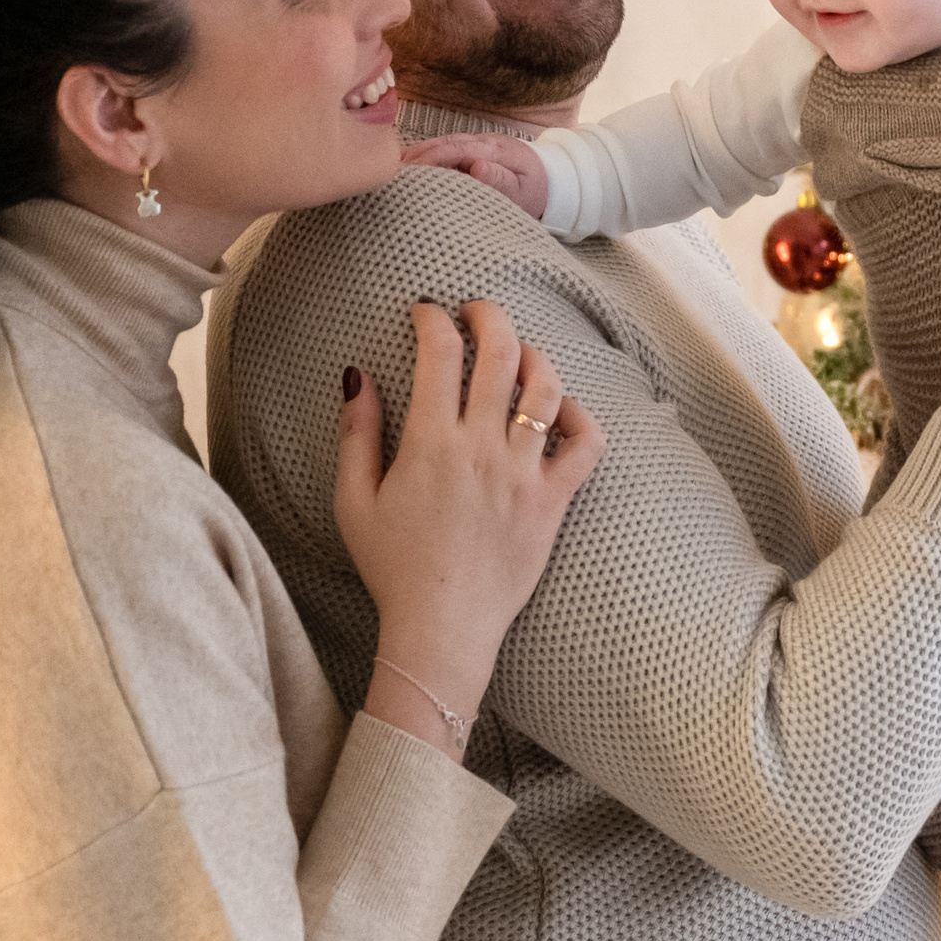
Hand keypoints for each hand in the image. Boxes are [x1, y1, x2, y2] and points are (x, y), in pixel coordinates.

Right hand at [335, 301, 604, 758]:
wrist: (443, 628)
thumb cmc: (393, 567)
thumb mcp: (354, 501)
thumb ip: (357, 433)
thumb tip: (358, 374)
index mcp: (430, 444)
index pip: (440, 353)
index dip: (433, 319)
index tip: (427, 312)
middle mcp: (482, 449)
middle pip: (500, 353)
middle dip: (488, 316)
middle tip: (475, 312)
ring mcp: (524, 474)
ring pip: (546, 388)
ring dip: (534, 356)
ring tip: (518, 353)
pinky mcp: (554, 501)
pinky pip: (586, 445)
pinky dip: (581, 417)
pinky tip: (562, 411)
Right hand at [403, 133, 551, 220]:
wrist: (553, 178)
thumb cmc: (536, 190)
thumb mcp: (524, 191)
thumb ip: (501, 180)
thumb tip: (476, 166)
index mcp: (494, 151)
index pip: (456, 148)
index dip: (431, 158)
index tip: (409, 170)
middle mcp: (482, 142)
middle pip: (443, 143)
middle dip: (416, 155)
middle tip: (390, 171)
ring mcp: (477, 144)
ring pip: (442, 143)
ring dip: (417, 154)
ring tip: (392, 169)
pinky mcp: (473, 150)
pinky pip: (446, 149)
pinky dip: (425, 155)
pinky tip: (408, 165)